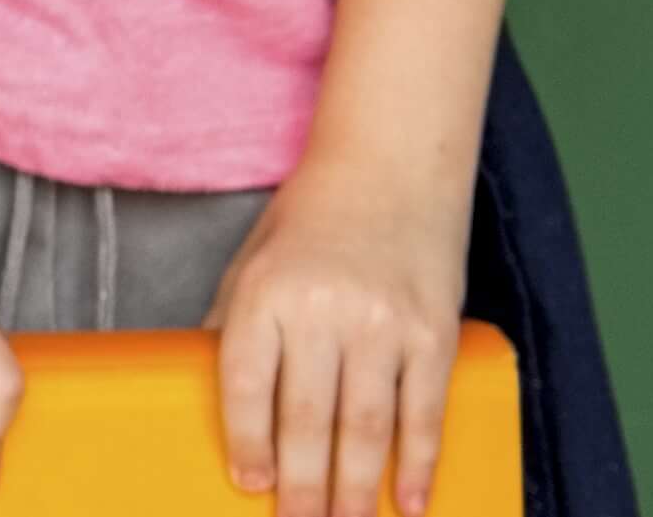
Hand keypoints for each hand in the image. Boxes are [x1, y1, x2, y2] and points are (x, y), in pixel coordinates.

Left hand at [214, 169, 471, 516]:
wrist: (391, 169)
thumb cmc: (309, 222)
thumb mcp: (250, 264)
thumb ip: (234, 329)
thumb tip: (217, 399)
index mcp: (264, 294)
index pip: (246, 384)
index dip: (248, 441)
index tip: (248, 484)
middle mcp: (323, 311)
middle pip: (307, 418)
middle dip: (302, 484)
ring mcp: (383, 325)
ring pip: (366, 426)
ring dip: (356, 487)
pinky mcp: (434, 334)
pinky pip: (423, 412)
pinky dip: (418, 464)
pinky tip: (409, 502)